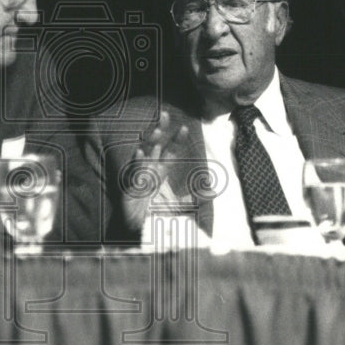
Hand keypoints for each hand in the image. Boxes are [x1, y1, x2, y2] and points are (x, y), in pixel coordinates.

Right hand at [121, 110, 190, 230]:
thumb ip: (194, 198)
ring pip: (145, 155)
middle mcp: (150, 170)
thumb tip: (213, 192)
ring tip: (157, 131)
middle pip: (156, 145)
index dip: (177, 139)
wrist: (141, 230)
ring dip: (150, 142)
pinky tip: (140, 151)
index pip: (170, 151)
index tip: (184, 127)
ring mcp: (141, 177)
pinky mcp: (131, 187)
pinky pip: (135, 172)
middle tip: (165, 114)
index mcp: (161, 171)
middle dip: (160, 130)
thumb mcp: (179, 207)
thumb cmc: (156, 215)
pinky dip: (137, 162)